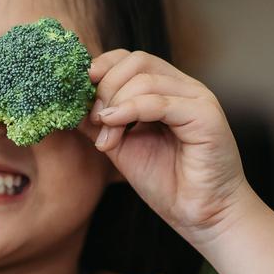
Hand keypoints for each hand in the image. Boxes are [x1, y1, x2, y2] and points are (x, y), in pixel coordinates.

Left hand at [77, 49, 250, 244]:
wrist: (200, 213)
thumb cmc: (165, 181)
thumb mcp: (119, 145)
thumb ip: (98, 121)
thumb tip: (67, 104)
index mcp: (165, 90)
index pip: (129, 59)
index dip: (100, 68)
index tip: (79, 91)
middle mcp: (183, 88)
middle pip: (136, 61)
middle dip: (105, 87)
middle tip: (94, 119)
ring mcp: (197, 98)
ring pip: (145, 80)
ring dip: (114, 105)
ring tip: (106, 136)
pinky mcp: (206, 116)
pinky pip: (161, 102)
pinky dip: (130, 110)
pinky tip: (113, 126)